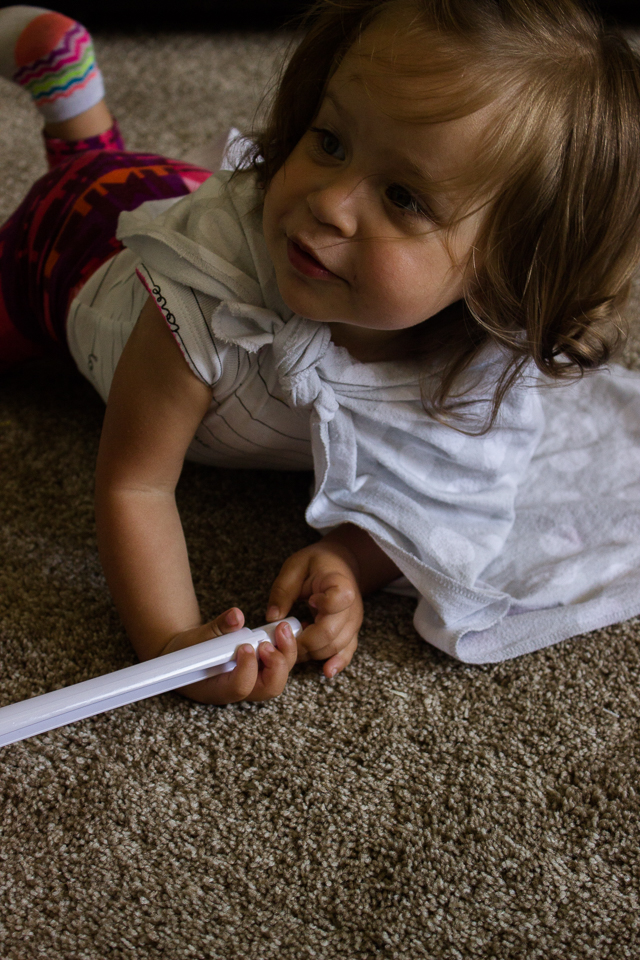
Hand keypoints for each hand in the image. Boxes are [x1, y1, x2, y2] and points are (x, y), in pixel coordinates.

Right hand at [160, 608, 297, 704]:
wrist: (184, 656)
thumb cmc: (186, 653)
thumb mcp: (196, 638)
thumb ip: (217, 628)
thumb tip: (236, 616)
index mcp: (219, 689)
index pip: (241, 686)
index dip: (247, 667)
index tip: (245, 647)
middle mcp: (240, 690)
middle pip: (269, 688)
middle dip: (277, 664)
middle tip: (269, 641)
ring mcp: (253, 682)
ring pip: (279, 677)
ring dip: (285, 654)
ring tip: (281, 629)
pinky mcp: (260, 670)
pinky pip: (279, 666)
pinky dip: (284, 649)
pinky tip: (281, 630)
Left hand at [266, 541, 363, 678]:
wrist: (340, 564)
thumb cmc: (317, 563)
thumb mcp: (295, 567)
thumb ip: (283, 591)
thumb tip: (272, 618)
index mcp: (341, 585)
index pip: (337, 601)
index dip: (322, 605)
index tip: (309, 602)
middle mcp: (352, 607)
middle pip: (330, 633)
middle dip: (304, 641)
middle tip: (283, 638)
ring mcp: (353, 623)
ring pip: (335, 647)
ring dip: (312, 652)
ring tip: (293, 644)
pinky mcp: (351, 633)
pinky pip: (347, 652)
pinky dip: (336, 663)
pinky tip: (326, 671)